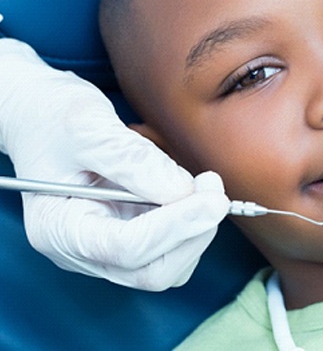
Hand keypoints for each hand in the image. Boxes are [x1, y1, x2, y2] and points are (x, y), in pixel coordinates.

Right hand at [0, 39, 229, 289]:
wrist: (44, 116)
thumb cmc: (54, 117)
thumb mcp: (87, 126)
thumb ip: (132, 160)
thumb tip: (184, 190)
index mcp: (59, 228)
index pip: (126, 248)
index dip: (175, 226)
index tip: (213, 198)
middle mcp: (83, 249)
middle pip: (152, 270)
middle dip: (192, 232)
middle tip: (213, 188)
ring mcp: (106, 245)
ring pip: (168, 265)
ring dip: (196, 229)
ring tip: (203, 186)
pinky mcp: (127, 232)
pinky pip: (171, 247)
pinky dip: (191, 223)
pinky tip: (189, 191)